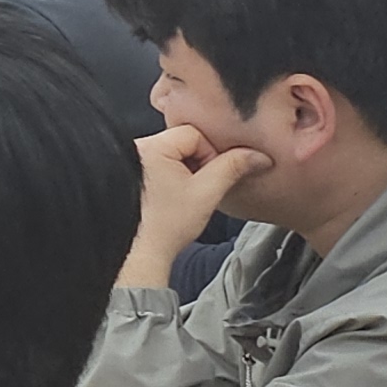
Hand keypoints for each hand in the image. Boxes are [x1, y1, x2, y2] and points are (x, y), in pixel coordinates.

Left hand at [122, 124, 268, 287]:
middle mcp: (136, 148)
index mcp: (151, 147)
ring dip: (185, 170)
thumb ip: (233, 168)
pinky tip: (173, 196)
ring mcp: (130, 160)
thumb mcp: (207, 193)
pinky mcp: (129, 173)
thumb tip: (257, 156)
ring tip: (184, 194)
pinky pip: (159, 163)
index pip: (194, 133)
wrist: (141, 252)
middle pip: (182, 141)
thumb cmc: (167, 227)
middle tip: (198, 187)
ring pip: (172, 153)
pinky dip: (172, 176)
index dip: (210, 154)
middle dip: (198, 162)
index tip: (210, 178)